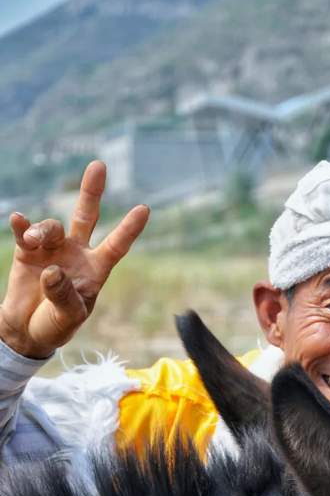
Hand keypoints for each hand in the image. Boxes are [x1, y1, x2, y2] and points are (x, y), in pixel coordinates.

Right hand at [0, 161, 149, 358]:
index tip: (144, 209)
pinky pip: (25, 231)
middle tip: (99, 166)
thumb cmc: (55, 325)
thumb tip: (52, 269)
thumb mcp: (67, 318)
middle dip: (91, 191)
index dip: (129, 228)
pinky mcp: (27, 251)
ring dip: (43, 231)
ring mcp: (52, 249)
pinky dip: (22, 225)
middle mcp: (76, 253)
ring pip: (52, 227)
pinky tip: (18, 219)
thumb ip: (63, 295)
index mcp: (95, 270)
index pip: (116, 246)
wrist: (27, 330)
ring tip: (33, 243)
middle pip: (86, 216)